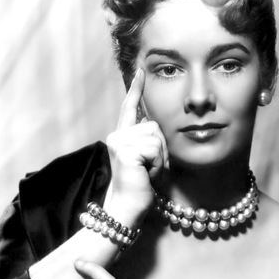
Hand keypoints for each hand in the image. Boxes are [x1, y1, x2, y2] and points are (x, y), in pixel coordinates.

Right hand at [105, 68, 168, 218]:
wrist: (128, 208)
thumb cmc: (140, 186)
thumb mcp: (147, 159)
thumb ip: (150, 140)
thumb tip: (156, 124)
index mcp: (122, 136)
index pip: (130, 108)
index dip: (136, 89)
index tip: (140, 70)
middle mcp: (117, 135)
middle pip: (155, 126)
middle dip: (162, 149)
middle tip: (150, 169)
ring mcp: (119, 142)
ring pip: (157, 137)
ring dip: (160, 158)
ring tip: (148, 173)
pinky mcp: (125, 150)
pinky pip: (155, 149)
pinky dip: (158, 164)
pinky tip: (146, 175)